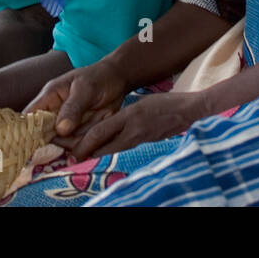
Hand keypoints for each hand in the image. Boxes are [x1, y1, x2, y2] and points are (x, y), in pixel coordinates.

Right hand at [24, 60, 128, 141]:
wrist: (118, 80)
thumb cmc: (99, 78)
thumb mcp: (86, 89)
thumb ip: (73, 108)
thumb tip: (60, 130)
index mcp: (49, 97)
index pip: (29, 116)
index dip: (27, 132)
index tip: (31, 147)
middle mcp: (54, 113)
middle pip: (46, 136)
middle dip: (60, 141)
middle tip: (77, 135)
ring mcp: (67, 125)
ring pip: (64, 143)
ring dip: (79, 140)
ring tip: (95, 120)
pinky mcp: (79, 132)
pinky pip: (79, 144)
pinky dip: (87, 142)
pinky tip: (97, 130)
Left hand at [63, 90, 204, 160]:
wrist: (190, 112)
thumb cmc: (167, 102)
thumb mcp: (142, 102)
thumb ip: (125, 114)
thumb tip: (106, 126)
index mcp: (130, 117)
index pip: (100, 133)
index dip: (82, 142)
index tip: (69, 148)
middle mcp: (132, 132)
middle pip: (103, 147)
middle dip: (84, 151)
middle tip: (68, 155)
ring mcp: (139, 140)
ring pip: (111, 149)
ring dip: (95, 152)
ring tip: (79, 153)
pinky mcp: (145, 143)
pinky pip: (122, 148)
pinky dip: (109, 150)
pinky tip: (102, 150)